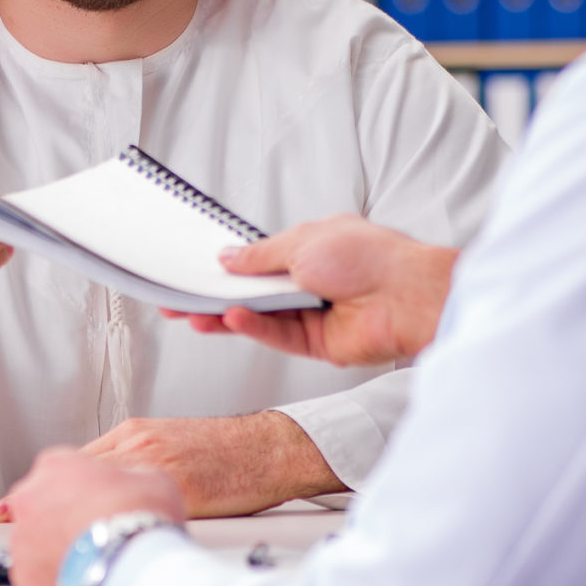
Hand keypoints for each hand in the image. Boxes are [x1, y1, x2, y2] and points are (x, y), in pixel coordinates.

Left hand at [0, 412, 340, 521]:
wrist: (268, 450)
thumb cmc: (226, 456)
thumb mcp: (168, 452)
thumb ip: (132, 469)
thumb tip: (98, 498)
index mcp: (133, 436)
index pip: (70, 464)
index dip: (36, 489)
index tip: (8, 505)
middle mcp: (136, 446)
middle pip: (70, 475)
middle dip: (34, 502)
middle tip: (6, 523)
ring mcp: (154, 466)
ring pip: (91, 491)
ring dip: (61, 520)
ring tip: (39, 548)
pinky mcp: (176, 489)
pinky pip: (131, 513)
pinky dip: (105, 533)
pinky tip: (89, 553)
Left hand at [0, 447, 186, 585]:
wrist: (133, 565)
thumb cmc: (140, 518)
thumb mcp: (149, 477)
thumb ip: (126, 477)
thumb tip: (130, 486)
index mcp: (55, 465)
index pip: (59, 471)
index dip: (82, 490)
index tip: (94, 503)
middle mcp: (29, 497)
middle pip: (41, 505)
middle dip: (61, 519)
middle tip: (92, 533)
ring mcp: (22, 539)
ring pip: (34, 542)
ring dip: (55, 549)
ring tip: (89, 562)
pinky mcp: (24, 576)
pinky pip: (36, 576)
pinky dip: (53, 580)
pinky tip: (80, 581)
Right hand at [167, 216, 458, 366]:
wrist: (409, 295)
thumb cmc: (370, 256)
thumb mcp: (302, 242)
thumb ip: (260, 256)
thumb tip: (228, 257)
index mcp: (311, 248)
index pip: (257, 260)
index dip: (225, 267)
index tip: (192, 271)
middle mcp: (311, 281)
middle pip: (253, 292)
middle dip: (215, 296)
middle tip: (176, 302)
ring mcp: (314, 313)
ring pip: (260, 317)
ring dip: (227, 316)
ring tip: (192, 315)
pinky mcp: (319, 343)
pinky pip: (278, 336)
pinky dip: (254, 327)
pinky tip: (232, 318)